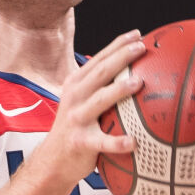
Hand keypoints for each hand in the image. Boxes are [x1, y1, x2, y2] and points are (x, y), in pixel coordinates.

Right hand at [32, 30, 143, 186]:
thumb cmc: (77, 128)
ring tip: (139, 82)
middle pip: (101, 72)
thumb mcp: (82, 103)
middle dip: (121, 57)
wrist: (52, 160)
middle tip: (141, 47)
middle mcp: (75, 97)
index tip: (138, 34)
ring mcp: (76, 118)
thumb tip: (136, 76)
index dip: (118, 45)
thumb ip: (102, 89)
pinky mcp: (80, 142)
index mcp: (77, 84)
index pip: (100, 59)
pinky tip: (134, 142)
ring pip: (100, 101)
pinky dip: (118, 142)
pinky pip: (102, 142)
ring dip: (119, 90)